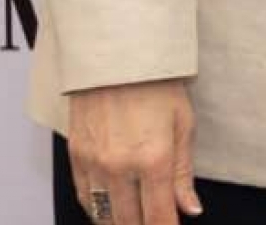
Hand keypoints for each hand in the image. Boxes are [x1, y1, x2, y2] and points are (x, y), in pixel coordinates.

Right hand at [67, 78, 199, 222]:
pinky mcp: (75, 157)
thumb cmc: (156, 84)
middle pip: (128, 221)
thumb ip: (183, 174)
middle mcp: (119, 167)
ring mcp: (93, 163)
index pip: (159, 217)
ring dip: (120, 221)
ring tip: (135, 217)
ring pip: (103, 215)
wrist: (116, 56)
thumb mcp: (183, 124)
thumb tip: (190, 208)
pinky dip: (97, 209)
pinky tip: (110, 207)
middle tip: (156, 220)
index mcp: (153, 159)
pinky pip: (84, 197)